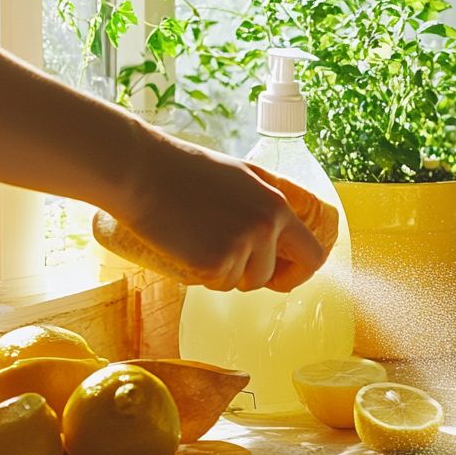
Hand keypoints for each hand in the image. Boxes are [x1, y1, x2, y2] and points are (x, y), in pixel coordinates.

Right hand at [116, 133, 326, 292]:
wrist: (142, 171)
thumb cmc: (188, 170)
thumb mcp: (246, 175)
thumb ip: (272, 201)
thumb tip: (292, 226)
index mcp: (278, 206)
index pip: (313, 255)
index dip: (300, 272)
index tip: (284, 275)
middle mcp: (266, 228)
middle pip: (275, 277)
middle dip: (261, 279)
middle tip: (234, 267)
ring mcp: (241, 247)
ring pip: (243, 282)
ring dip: (226, 273)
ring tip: (202, 242)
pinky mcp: (212, 263)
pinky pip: (216, 284)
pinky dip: (203, 275)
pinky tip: (187, 248)